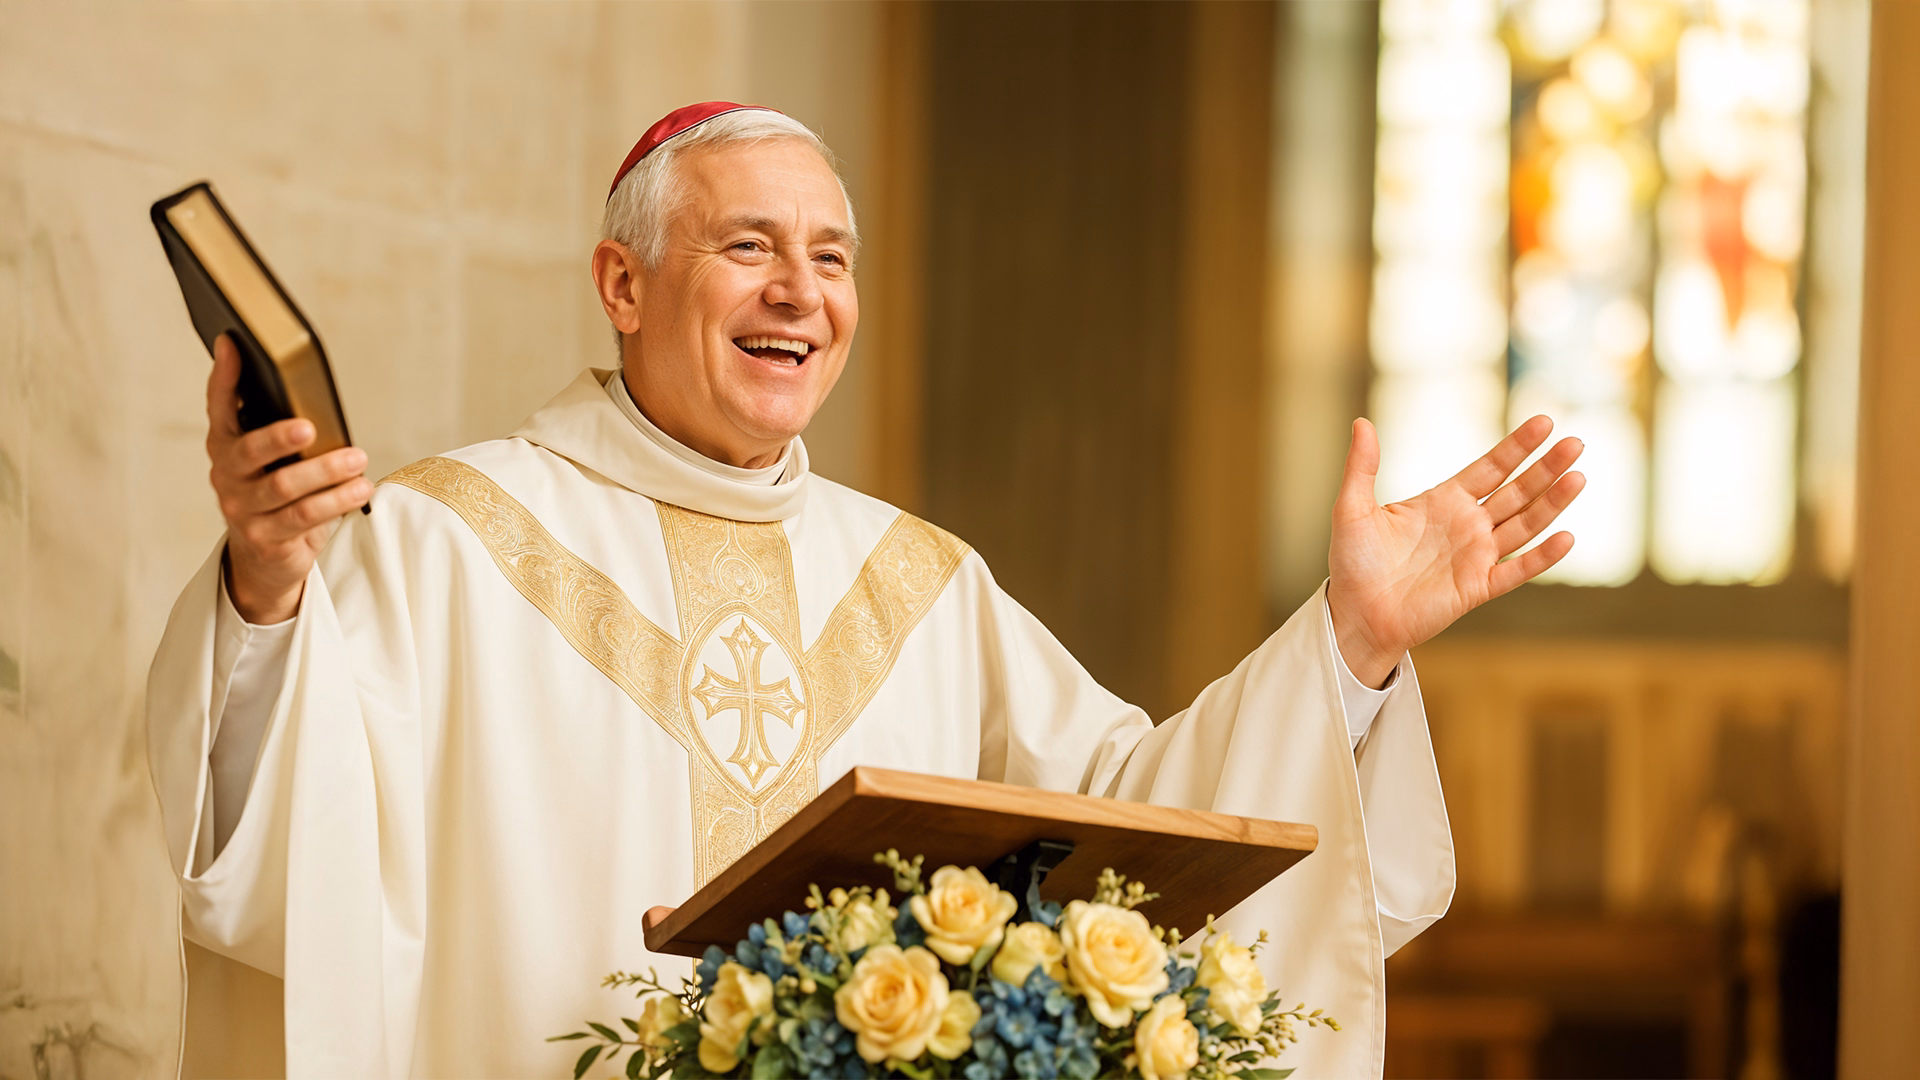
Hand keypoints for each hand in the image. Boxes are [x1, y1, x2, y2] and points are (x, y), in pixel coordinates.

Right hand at [206, 334, 370, 623]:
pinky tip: (360, 488)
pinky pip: (304, 516)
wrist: (268, 559)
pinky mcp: (264, 538)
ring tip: (358, 459)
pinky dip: (337, 500)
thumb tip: (315, 403)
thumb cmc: (281, 496)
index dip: (224, 376)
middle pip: (248, 451)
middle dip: (279, 437)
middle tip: (310, 427)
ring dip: (326, 471)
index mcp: (225, 446)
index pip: (219, 406)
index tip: (232, 343)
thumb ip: (284, 432)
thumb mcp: (278, 461)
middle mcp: (226, 475)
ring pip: (283, 486)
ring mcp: (241, 509)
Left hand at [1326, 415, 1585, 686]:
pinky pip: (1516, 570)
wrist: (1355, 616)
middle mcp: (1467, 525)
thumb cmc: (1353, 564)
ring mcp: (1476, 556)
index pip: (1490, 467)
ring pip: (1524, 525)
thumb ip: (1362, 467)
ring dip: (1552, 503)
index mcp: (1443, 501)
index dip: (1517, 447)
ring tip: (1578, 477)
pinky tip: (1565, 537)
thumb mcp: (1353, 510)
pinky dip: (1541, 557)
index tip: (1545, 422)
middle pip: (1516, 491)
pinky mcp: (1478, 588)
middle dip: (1546, 468)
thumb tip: (1361, 422)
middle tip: (1575, 443)